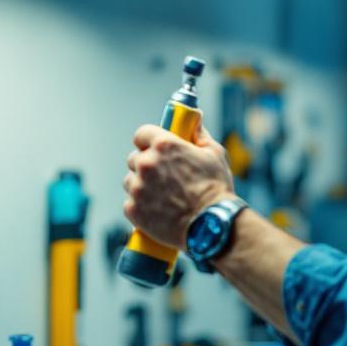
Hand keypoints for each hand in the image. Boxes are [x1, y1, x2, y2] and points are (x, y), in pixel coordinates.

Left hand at [123, 125, 236, 248]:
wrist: (211, 225)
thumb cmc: (216, 189)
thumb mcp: (214, 154)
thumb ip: (200, 134)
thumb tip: (195, 120)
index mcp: (164, 145)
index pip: (141, 134)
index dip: (147, 142)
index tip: (152, 149)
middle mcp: (147, 163)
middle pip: (134, 159)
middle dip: (145, 165)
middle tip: (162, 177)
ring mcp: (138, 187)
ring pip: (131, 182)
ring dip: (141, 186)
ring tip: (162, 197)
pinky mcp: (133, 210)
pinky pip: (130, 204)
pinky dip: (140, 207)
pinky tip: (157, 211)